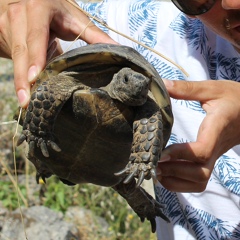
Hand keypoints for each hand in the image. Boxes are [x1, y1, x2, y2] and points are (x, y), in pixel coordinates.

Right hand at [0, 0, 115, 106]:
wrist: (32, 1)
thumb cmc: (59, 12)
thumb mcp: (77, 20)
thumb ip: (95, 36)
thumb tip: (117, 49)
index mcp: (38, 8)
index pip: (35, 36)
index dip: (35, 57)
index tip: (35, 77)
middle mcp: (18, 15)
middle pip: (20, 51)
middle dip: (22, 78)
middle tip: (27, 101)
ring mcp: (6, 24)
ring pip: (12, 57)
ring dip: (19, 82)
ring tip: (25, 102)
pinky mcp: (2, 35)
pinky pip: (10, 58)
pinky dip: (18, 77)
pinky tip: (24, 92)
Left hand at [157, 79, 239, 191]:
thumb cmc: (235, 98)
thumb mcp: (212, 89)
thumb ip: (186, 89)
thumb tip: (162, 85)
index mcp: (217, 128)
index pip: (202, 150)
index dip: (181, 154)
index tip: (161, 152)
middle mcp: (216, 147)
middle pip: (200, 173)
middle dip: (175, 172)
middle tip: (153, 163)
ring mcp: (215, 156)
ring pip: (200, 181)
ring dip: (176, 181)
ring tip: (157, 171)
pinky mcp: (212, 159)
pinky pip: (199, 180)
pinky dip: (182, 183)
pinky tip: (167, 175)